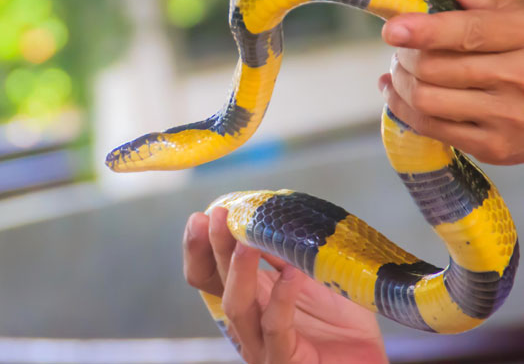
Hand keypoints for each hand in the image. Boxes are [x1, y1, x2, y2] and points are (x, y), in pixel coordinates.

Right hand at [183, 207, 386, 363]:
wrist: (366, 358)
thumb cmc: (340, 321)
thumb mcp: (309, 274)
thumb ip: (286, 252)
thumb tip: (270, 218)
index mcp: (247, 297)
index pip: (206, 274)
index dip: (199, 247)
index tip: (202, 217)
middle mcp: (247, 321)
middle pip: (216, 284)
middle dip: (214, 248)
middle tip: (218, 217)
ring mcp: (262, 345)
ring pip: (237, 306)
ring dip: (238, 270)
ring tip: (245, 241)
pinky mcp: (284, 361)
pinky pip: (276, 327)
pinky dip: (282, 297)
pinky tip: (292, 272)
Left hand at [379, 0, 523, 163]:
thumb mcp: (518, 17)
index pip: (470, 32)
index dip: (426, 30)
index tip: (391, 30)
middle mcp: (519, 77)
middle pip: (434, 67)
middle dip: (404, 56)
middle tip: (400, 50)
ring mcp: (507, 116)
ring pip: (425, 99)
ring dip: (399, 83)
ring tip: (401, 71)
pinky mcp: (493, 146)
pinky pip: (429, 127)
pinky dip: (402, 108)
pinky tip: (397, 94)